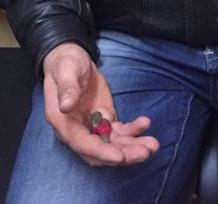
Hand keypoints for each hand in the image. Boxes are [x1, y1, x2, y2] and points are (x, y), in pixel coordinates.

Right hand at [42, 42, 159, 166]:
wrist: (72, 60)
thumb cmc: (65, 65)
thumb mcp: (65, 72)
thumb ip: (67, 89)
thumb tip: (65, 106)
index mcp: (64, 123)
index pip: (83, 144)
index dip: (101, 152)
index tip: (119, 157)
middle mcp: (78, 130)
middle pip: (101, 150)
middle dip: (124, 154)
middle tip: (145, 152)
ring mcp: (93, 126)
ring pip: (113, 144)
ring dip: (132, 147)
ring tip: (153, 145)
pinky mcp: (105, 118)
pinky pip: (120, 131)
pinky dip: (133, 130)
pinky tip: (145, 123)